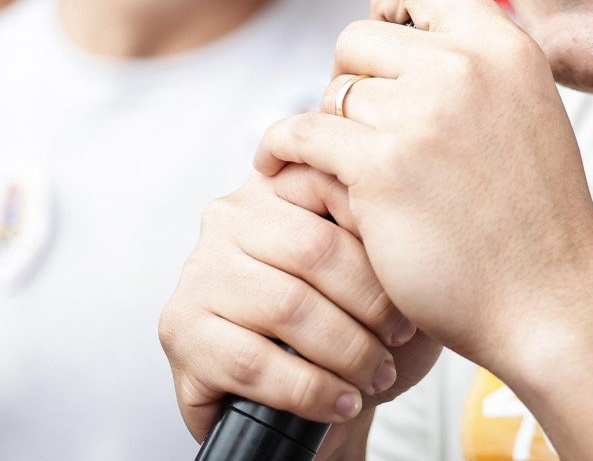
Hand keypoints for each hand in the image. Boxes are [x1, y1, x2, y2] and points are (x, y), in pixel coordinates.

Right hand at [159, 164, 439, 454]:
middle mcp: (228, 220)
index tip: (410, 281)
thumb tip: (401, 206)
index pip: (330, 189)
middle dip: (369, 302)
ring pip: (286, 307)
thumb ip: (379, 225)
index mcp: (274, 187)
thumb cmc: (347, 326)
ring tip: (375, 374)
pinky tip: (339, 401)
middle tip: (398, 336)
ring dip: (345, 351)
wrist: (308, 405)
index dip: (377, 236)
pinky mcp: (182, 331)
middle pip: (313, 249)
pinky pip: (253, 362)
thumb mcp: (377, 267)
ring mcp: (199, 273)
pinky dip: (309, 389)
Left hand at [256, 0, 592, 380]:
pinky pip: (302, 133)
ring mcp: (421, 114)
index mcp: (505, 47)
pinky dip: (280, 148)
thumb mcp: (529, 112)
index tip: (377, 45)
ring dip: (327, 125)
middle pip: (360, 37)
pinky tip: (276, 164)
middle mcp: (464, 67)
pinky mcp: (379, 167)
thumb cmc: (536, 221)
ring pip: (332, 90)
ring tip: (332, 161)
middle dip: (348, 78)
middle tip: (355, 126)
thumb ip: (478, 70)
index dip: (388, 5)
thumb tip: (412, 35)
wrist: (550, 303)